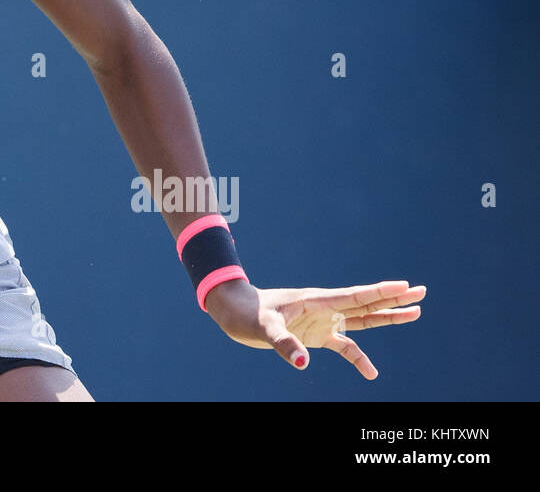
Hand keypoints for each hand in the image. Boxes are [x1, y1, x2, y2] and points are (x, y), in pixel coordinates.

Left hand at [203, 278, 425, 378]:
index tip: (405, 286)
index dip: (380, 292)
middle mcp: (325, 308)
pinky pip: (345, 346)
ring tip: (416, 313)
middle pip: (366, 303)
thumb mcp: (264, 329)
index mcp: (317, 300)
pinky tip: (372, 374)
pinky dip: (359, 359)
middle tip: (422, 291)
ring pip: (363, 319)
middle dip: (394, 298)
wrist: (237, 313)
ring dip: (387, 317)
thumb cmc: (250, 315)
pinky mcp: (317, 335)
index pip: (355, 296)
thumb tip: (304, 364)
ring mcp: (323, 321)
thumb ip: (284, 344)